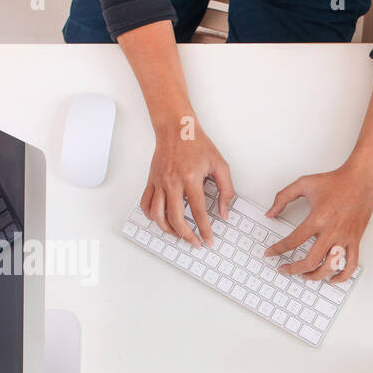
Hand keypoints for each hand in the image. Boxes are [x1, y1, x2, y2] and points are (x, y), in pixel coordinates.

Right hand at [141, 118, 233, 247]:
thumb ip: (226, 190)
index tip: (209, 240)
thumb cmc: (198, 144)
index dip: (204, 230)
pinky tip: (162, 220)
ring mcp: (159, 182)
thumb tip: (225, 212)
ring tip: (179, 235)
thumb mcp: (220, 165)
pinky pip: (146, 204)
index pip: (198, 212)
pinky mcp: (151, 181)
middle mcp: (172, 182)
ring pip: (157, 215)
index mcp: (191, 179)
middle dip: (187, 235)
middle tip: (195, 243)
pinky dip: (152, 217)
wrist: (176, 128)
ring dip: (168, 230)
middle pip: (175, 218)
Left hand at [264, 160, 372, 281]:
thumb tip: (270, 213)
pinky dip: (342, 277)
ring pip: (329, 267)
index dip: (277, 250)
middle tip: (284, 270)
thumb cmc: (335, 181)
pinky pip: (350, 265)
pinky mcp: (355, 240)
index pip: (292, 241)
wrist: (361, 180)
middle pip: (310, 261)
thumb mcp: (304, 184)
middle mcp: (331, 231)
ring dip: (315, 276)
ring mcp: (344, 238)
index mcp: (317, 219)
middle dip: (293, 269)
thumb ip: (283, 197)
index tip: (270, 253)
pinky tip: (332, 279)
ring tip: (305, 276)